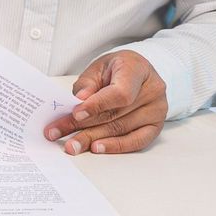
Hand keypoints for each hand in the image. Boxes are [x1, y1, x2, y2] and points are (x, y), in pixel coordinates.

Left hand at [44, 51, 166, 154]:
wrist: (138, 72)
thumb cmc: (117, 69)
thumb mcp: (98, 67)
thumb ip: (87, 83)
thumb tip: (79, 100)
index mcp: (137, 69)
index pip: (119, 93)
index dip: (97, 105)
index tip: (76, 113)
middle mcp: (152, 90)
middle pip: (115, 114)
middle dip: (83, 126)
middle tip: (58, 133)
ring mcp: (157, 110)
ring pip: (121, 129)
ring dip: (92, 139)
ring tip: (72, 145)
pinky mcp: (156, 126)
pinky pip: (135, 141)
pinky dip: (114, 146)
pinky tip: (96, 148)